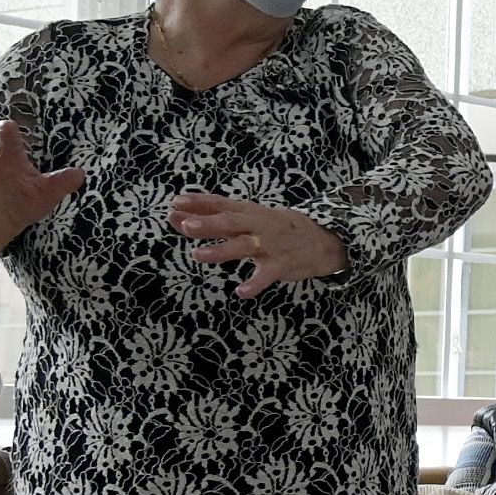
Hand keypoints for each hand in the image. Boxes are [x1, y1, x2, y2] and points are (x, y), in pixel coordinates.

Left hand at [169, 193, 347, 300]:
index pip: (220, 203)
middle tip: (186, 226)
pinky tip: (241, 292)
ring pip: (244, 246)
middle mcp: (258, 225)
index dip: (199, 202)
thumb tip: (173, 214)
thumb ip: (209, 217)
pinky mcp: (281, 265)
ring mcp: (270, 245)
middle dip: (209, 223)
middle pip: (231, 222)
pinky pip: (266, 275)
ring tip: (198, 255)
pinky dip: (254, 284)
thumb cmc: (274, 228)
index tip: (176, 202)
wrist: (321, 241)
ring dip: (221, 250)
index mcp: (248, 212)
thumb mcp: (245, 218)